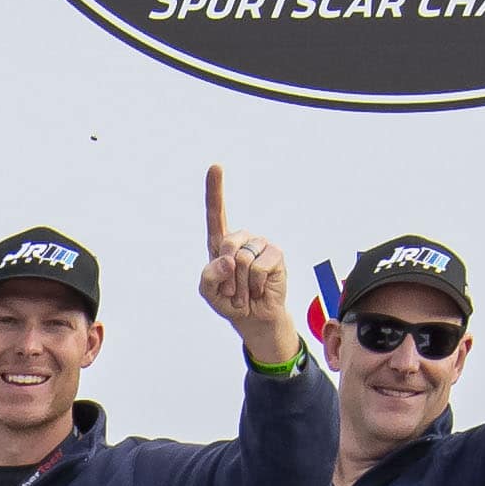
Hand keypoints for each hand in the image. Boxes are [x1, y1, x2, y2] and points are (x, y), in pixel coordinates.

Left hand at [195, 163, 297, 360]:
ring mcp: (260, 245)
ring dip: (241, 283)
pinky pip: (259, 267)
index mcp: (221, 243)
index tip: (216, 166)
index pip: (216, 214)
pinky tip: (260, 289)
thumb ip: (208, 276)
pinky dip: (256, 284)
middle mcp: (242, 239)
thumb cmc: (230, 301)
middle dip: (226, 274)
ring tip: (246, 290)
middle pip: (226, 244)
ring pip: (242, 259)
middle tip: (233, 289)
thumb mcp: (208, 292)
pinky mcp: (276, 255)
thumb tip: (229, 259)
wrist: (254, 319)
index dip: (215, 190)